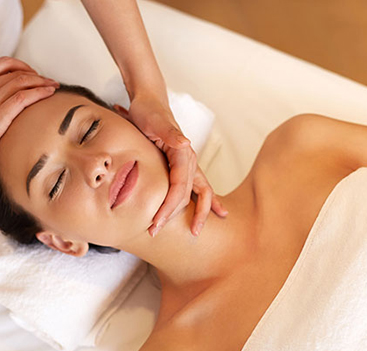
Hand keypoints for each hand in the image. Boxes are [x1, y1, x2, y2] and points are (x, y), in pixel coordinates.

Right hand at [0, 56, 58, 174]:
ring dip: (43, 83)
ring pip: (23, 82)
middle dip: (38, 76)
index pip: (4, 63)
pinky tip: (50, 94)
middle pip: (17, 72)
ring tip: (54, 87)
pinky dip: (40, 92)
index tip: (34, 75)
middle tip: (50, 82)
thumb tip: (0, 101)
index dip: (23, 66)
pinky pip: (24, 97)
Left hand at [118, 93, 227, 236]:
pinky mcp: (184, 165)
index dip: (169, 207)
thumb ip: (170, 132)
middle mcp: (190, 160)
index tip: (156, 222)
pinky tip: (218, 213)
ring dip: (197, 213)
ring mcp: (189, 164)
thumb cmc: (148, 112)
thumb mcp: (155, 121)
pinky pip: (199, 187)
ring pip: (201, 193)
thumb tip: (186, 143)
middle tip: (157, 232)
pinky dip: (207, 201)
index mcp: (183, 154)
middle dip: (178, 216)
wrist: (150, 101)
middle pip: (191, 195)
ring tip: (195, 231)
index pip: (179, 188)